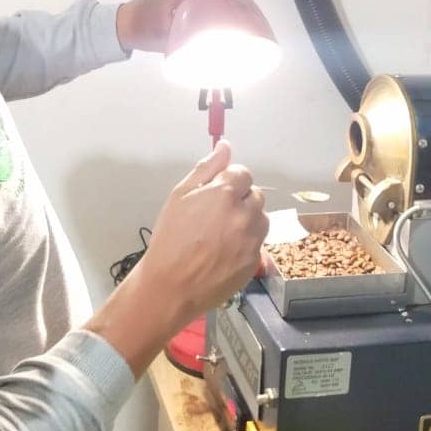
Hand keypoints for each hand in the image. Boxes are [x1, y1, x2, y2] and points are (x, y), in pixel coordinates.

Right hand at [84, 140, 267, 376]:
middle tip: (216, 216)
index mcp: (226, 192)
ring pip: (260, 219)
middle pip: (255, 195)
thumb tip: (225, 145)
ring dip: (247, 221)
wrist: (171, 285)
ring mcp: (253, 239)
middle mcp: (245, 213)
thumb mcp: (180, 196)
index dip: (230, 182)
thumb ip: (206, 168)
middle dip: (241, 200)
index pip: (243, 173)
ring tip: (222, 235)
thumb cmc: (170, 237)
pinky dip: (246, 244)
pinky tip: (225, 253)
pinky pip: (258, 243)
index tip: (216, 194)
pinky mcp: (256, 261)